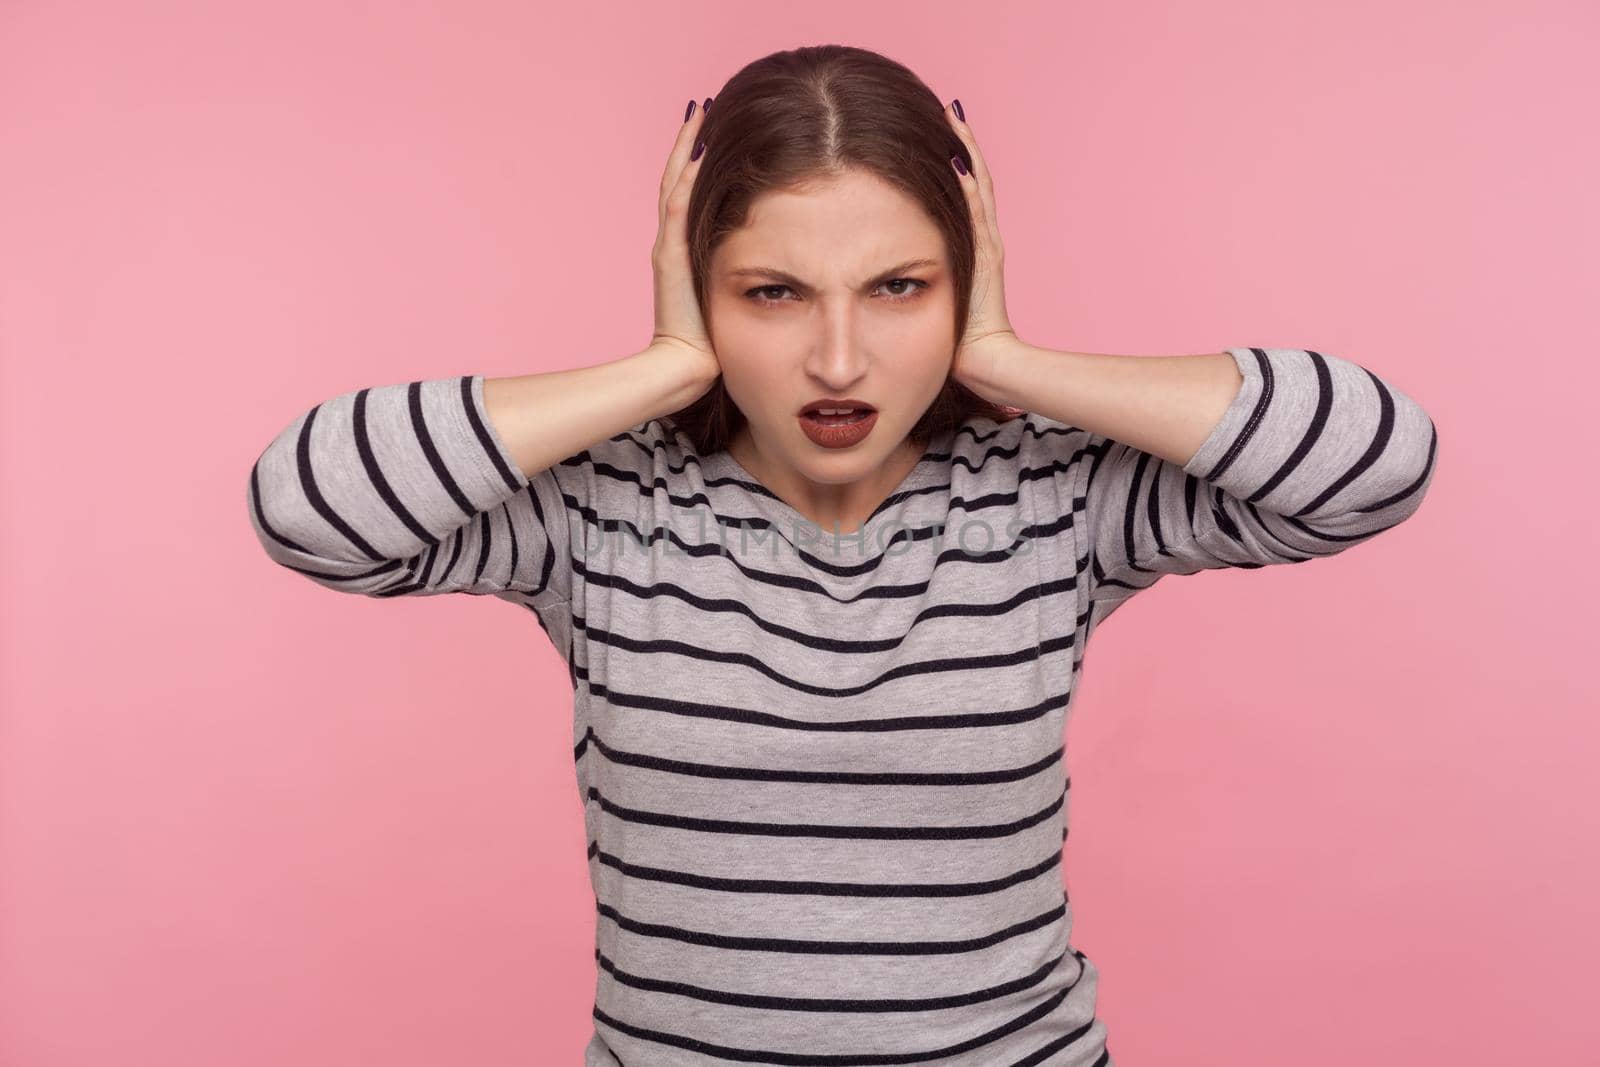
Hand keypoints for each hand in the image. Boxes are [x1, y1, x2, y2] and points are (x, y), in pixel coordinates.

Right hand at [650, 98, 721, 401]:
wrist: (685, 368)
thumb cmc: (712, 343)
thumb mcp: (731, 298)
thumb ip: (742, 275)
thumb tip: (774, 263)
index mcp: (685, 250)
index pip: (691, 194)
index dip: (700, 162)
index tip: (716, 131)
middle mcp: (672, 241)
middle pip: (678, 179)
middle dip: (692, 144)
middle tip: (703, 108)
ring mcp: (668, 247)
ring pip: (675, 184)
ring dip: (688, 149)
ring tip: (700, 114)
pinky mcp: (671, 257)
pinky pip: (678, 207)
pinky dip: (687, 177)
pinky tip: (700, 151)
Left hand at [944, 100, 1019, 406]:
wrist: (985, 361)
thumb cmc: (957, 338)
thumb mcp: (934, 295)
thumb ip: (921, 274)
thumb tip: (890, 263)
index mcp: (974, 245)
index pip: (966, 191)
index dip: (955, 159)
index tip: (939, 129)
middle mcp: (984, 238)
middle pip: (975, 178)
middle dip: (961, 144)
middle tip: (948, 109)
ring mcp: (988, 244)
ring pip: (978, 187)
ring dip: (965, 153)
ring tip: (953, 120)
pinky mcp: (987, 256)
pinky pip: (976, 213)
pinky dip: (968, 185)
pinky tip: (955, 160)